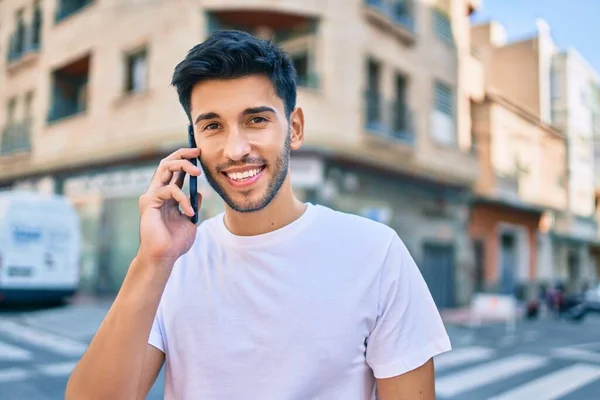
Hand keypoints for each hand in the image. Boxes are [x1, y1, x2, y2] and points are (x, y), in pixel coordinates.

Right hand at [137, 148, 202, 266]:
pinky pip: (169, 190)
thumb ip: (193, 205)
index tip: (199, 155)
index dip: (186, 160)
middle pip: (167, 163)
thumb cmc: (175, 242)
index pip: (175, 172)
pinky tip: (189, 212)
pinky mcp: (148, 201)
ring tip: (197, 173)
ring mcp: (152, 195)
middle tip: (197, 152)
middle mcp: (158, 192)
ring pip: (165, 168)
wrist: (164, 257)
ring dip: (183, 165)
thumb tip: (199, 192)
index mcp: (168, 196)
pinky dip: (183, 199)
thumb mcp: (190, 220)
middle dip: (183, 154)